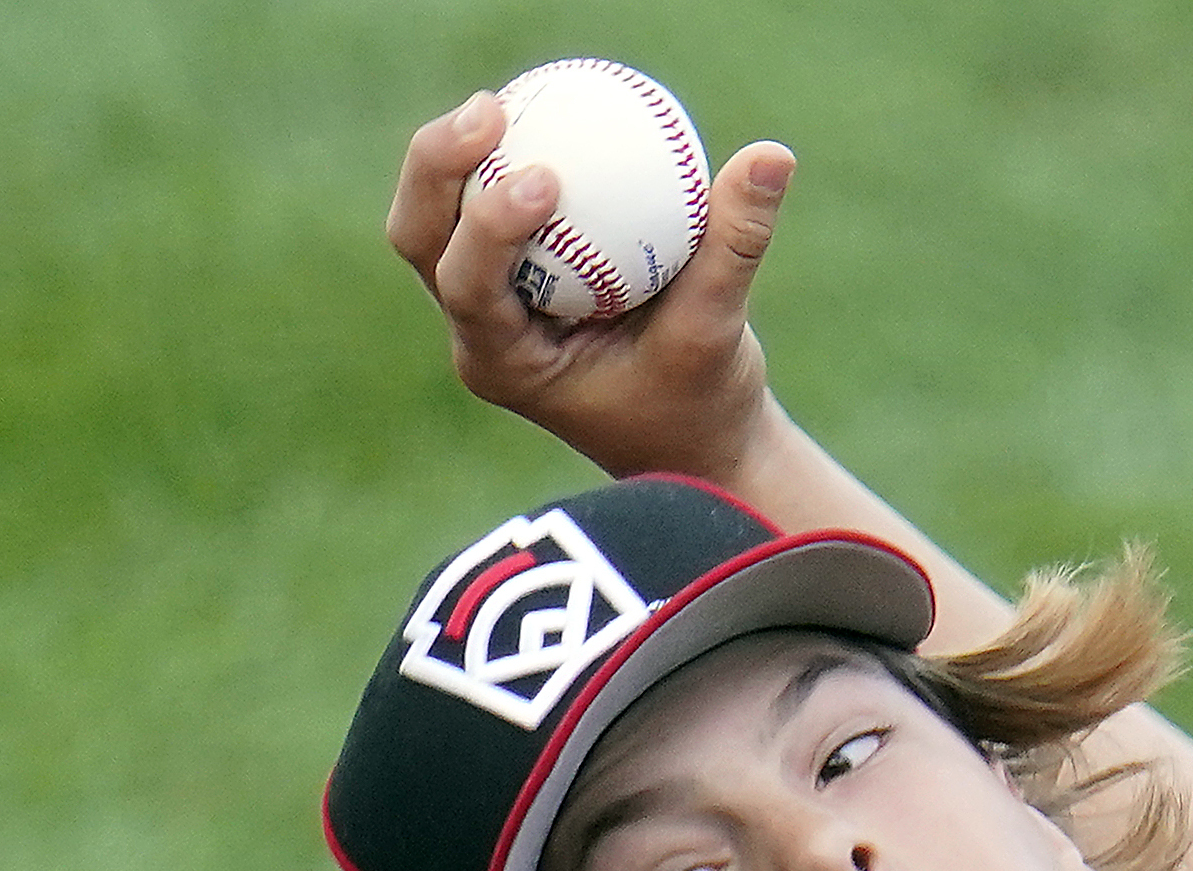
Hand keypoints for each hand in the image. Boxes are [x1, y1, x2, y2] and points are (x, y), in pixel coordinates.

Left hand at [383, 92, 795, 484]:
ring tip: (499, 103)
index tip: (546, 176)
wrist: (691, 444)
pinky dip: (499, 161)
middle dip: (435, 168)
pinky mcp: (506, 278)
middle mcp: (479, 334)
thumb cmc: (703, 405)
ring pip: (434, 218)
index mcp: (506, 366)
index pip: (468, 288)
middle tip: (491, 111)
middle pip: (419, 239)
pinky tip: (536, 110)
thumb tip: (773, 156)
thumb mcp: (723, 329)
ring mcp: (482, 303)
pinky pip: (480, 209)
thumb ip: (737, 244)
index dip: (487, 225)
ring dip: (451, 157)